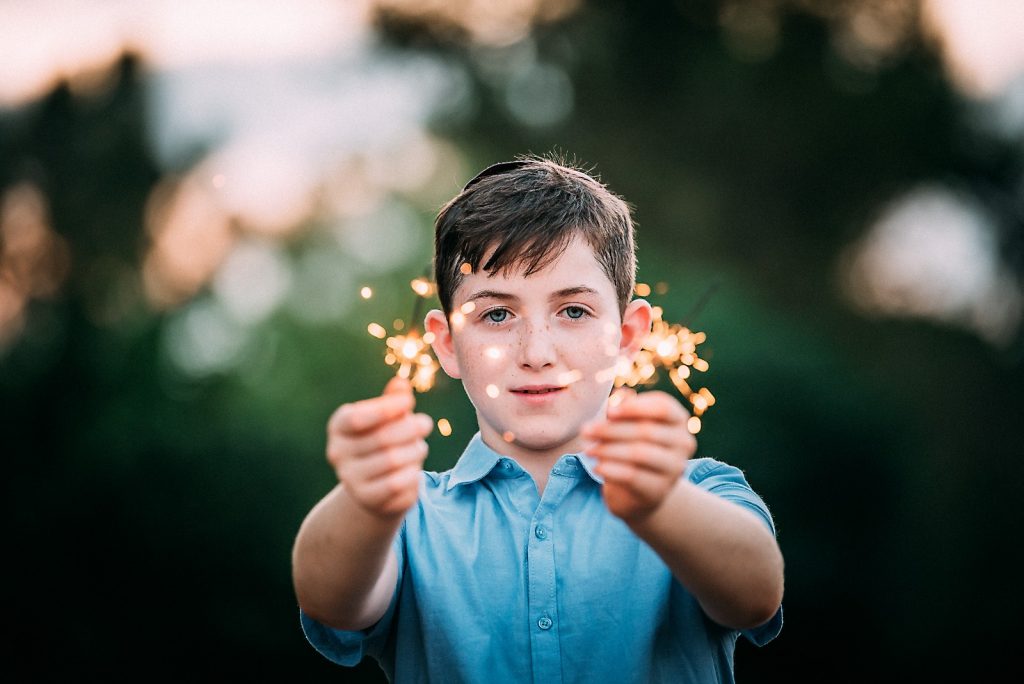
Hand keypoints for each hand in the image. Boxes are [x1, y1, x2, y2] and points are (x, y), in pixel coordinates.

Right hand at [326, 377, 432, 518]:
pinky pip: (397, 483)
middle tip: (426, 423)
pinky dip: (412, 473)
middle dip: (411, 428)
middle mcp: (337, 453)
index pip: (357, 418)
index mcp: (338, 427)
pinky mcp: (367, 498)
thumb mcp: (387, 418)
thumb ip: (392, 401)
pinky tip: (414, 469)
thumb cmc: (383, 441)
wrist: (376, 486)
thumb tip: (401, 382)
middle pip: (382, 438)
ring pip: (393, 460)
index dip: (386, 408)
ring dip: (415, 451)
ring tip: (419, 447)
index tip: (409, 402)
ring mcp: (350, 478)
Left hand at [581, 389, 696, 523]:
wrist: (640, 491)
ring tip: (587, 450)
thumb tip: (618, 396)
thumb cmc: (633, 446)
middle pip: (646, 431)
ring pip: (640, 454)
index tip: (608, 411)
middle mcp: (683, 443)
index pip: (662, 407)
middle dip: (611, 430)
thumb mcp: (627, 424)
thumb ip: (624, 407)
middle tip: (585, 431)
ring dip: (608, 450)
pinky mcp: (659, 489)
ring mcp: (674, 468)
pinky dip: (611, 470)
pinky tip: (596, 467)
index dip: (634, 407)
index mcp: (678, 420)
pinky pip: (633, 476)